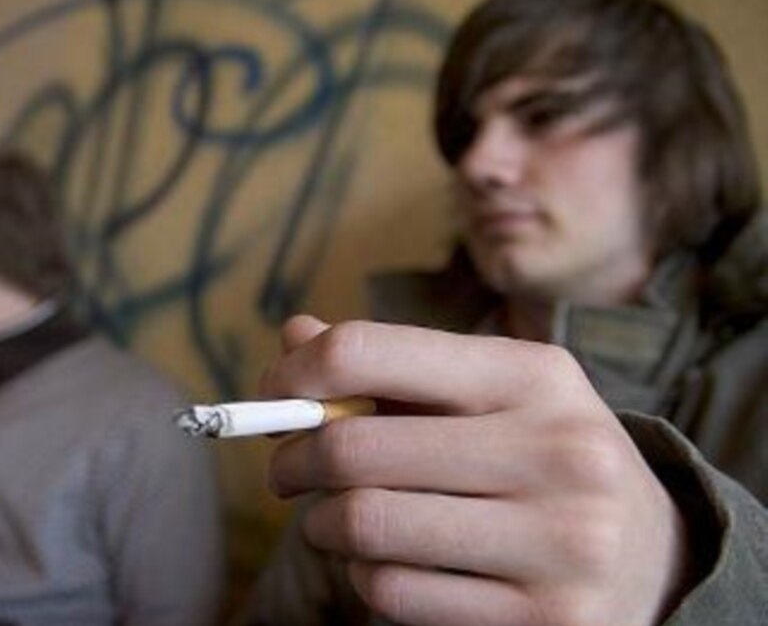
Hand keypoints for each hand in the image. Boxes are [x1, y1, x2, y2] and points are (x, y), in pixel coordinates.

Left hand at [264, 315, 689, 625]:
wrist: (657, 558)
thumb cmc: (541, 457)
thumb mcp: (491, 394)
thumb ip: (392, 365)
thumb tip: (295, 336)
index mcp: (534, 375)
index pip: (370, 352)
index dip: (297, 374)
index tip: (275, 397)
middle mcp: (558, 452)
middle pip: (353, 449)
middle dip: (294, 461)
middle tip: (287, 472)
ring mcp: (559, 543)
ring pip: (363, 524)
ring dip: (322, 525)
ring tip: (333, 519)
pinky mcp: (543, 620)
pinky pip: (392, 592)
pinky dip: (363, 577)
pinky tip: (383, 563)